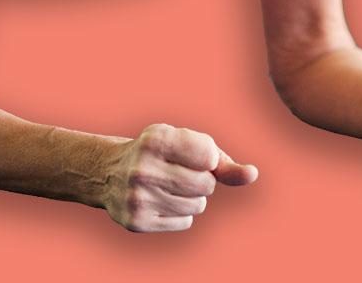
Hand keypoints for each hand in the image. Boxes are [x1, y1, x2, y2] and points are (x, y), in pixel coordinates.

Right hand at [103, 123, 257, 231]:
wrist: (109, 173)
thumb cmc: (159, 154)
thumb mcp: (184, 144)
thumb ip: (222, 159)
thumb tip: (252, 174)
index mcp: (156, 139)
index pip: (210, 157)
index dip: (207, 158)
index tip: (191, 155)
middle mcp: (144, 168)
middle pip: (206, 185)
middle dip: (201, 180)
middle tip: (179, 172)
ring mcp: (139, 197)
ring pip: (198, 205)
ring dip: (192, 198)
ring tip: (168, 186)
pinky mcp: (137, 221)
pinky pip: (185, 222)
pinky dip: (180, 214)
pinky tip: (160, 201)